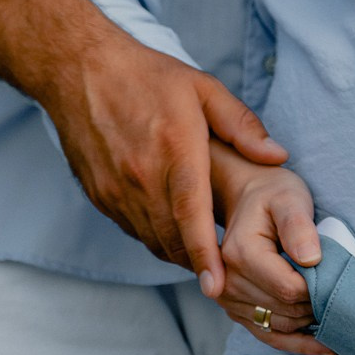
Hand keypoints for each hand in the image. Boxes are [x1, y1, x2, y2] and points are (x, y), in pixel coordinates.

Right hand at [42, 34, 288, 297]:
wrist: (77, 68)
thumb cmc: (146, 76)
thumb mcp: (202, 88)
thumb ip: (242, 125)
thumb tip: (277, 157)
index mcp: (175, 150)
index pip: (192, 216)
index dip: (205, 254)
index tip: (217, 285)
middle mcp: (141, 176)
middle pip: (173, 238)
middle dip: (198, 261)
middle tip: (223, 274)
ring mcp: (115, 188)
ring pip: (151, 239)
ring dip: (176, 251)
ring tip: (201, 256)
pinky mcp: (98, 194)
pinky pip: (131, 229)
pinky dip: (153, 236)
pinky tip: (170, 230)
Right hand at [207, 143, 335, 354]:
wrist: (246, 199)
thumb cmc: (271, 195)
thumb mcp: (289, 198)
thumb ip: (299, 225)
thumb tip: (311, 259)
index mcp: (239, 254)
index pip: (289, 289)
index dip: (319, 289)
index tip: (340, 278)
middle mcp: (226, 282)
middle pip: (286, 312)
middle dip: (318, 308)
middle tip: (348, 301)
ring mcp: (228, 300)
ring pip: (281, 327)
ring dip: (312, 327)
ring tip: (343, 321)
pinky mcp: (237, 311)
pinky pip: (270, 337)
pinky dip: (300, 345)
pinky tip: (328, 349)